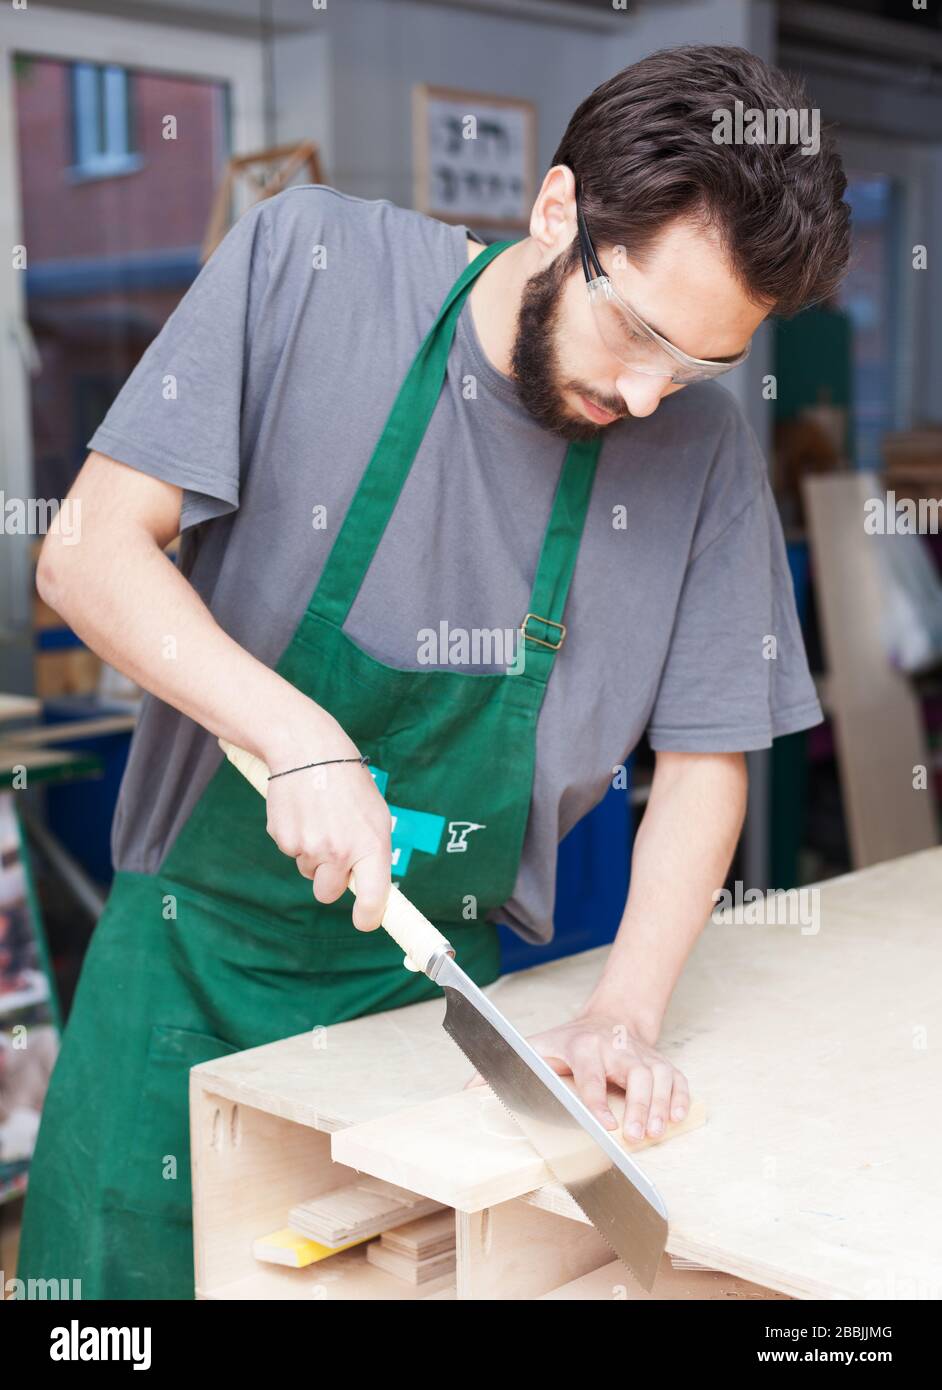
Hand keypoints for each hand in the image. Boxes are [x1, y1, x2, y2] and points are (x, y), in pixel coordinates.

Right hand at [261, 707, 392, 931]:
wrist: (308, 749)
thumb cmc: (347, 781)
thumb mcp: (374, 813)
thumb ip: (372, 850)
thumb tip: (368, 883)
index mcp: (370, 846)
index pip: (373, 899)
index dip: (368, 916)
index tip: (365, 921)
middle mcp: (339, 852)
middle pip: (328, 893)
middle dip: (329, 880)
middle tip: (334, 850)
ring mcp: (308, 847)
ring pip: (308, 869)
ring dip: (313, 853)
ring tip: (320, 816)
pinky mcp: (282, 838)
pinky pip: (291, 851)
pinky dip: (295, 836)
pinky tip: (302, 811)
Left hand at [468, 1011, 688, 1141]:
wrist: (610, 1018)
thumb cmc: (570, 1042)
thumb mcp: (536, 1048)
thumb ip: (505, 1070)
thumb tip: (468, 1090)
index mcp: (584, 1045)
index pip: (592, 1071)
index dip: (597, 1098)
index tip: (603, 1124)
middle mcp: (617, 1048)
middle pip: (636, 1073)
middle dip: (639, 1104)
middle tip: (637, 1135)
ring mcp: (642, 1055)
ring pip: (660, 1076)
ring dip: (661, 1106)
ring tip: (657, 1132)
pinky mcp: (662, 1062)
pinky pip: (678, 1079)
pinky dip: (681, 1098)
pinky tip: (678, 1118)